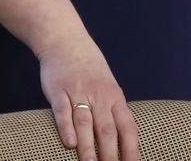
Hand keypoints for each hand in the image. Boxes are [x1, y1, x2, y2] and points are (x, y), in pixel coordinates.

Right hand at [40, 34, 140, 160]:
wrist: (66, 41)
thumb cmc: (90, 68)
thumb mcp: (107, 87)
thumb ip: (112, 111)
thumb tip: (121, 139)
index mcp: (115, 97)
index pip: (127, 126)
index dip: (131, 148)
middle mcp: (99, 96)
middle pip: (107, 129)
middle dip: (110, 155)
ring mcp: (79, 93)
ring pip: (85, 124)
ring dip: (88, 147)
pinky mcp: (58, 91)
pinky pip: (63, 112)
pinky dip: (66, 128)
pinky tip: (68, 145)